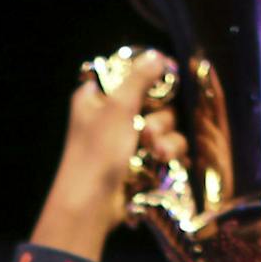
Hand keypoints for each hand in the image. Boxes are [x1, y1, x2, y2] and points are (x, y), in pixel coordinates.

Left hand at [30, 50, 186, 261]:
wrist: (91, 205)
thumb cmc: (96, 153)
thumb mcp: (117, 108)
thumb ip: (139, 79)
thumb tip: (157, 56)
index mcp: (97, 97)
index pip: (130, 76)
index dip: (151, 79)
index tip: (169, 82)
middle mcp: (111, 117)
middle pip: (154, 103)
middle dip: (160, 119)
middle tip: (148, 133)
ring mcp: (126, 142)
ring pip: (164, 128)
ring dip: (167, 139)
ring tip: (156, 153)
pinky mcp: (140, 163)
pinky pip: (165, 149)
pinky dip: (168, 154)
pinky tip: (165, 162)